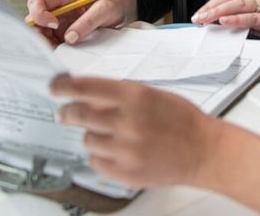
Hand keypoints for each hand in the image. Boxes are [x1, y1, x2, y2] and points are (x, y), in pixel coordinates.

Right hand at [26, 0, 135, 45]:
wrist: (122, 11)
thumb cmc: (112, 4)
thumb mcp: (103, 9)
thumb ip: (87, 22)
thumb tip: (70, 38)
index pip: (38, 1)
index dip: (39, 13)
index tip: (54, 23)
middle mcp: (57, 12)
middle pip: (34, 21)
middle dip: (38, 34)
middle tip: (52, 45)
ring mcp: (59, 25)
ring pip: (41, 36)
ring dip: (45, 45)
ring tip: (59, 53)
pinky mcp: (64, 37)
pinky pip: (52, 45)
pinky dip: (54, 51)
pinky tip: (63, 57)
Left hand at [51, 76, 222, 187]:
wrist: (204, 150)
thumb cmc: (182, 120)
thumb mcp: (152, 95)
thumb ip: (121, 95)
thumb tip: (87, 95)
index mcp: (135, 96)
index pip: (86, 87)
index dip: (64, 87)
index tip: (54, 87)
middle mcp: (127, 121)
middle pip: (78, 114)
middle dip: (67, 113)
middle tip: (65, 113)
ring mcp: (125, 149)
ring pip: (87, 140)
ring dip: (92, 136)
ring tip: (111, 136)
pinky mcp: (126, 172)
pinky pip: (96, 162)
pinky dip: (101, 156)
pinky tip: (116, 151)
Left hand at [190, 0, 259, 44]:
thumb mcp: (259, 12)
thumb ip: (242, 15)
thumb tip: (221, 23)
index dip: (212, 2)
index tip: (200, 12)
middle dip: (212, 7)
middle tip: (198, 16)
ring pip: (239, 3)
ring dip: (220, 11)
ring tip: (207, 19)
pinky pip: (252, 17)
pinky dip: (237, 18)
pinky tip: (226, 21)